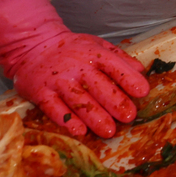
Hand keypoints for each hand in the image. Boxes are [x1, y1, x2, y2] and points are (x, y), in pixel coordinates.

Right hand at [11, 32, 149, 138]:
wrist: (33, 46)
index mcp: (94, 54)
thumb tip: (141, 70)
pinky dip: (66, 120)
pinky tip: (79, 131)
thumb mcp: (97, 44)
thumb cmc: (71, 48)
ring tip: (109, 131)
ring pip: (78, 100)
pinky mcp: (41, 92)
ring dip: (94, 117)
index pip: (115, 66)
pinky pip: (54, 108)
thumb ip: (119, 57)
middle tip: (129, 117)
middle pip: (98, 86)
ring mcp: (58, 80)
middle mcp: (77, 67)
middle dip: (115, 102)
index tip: (142, 92)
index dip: (129, 79)